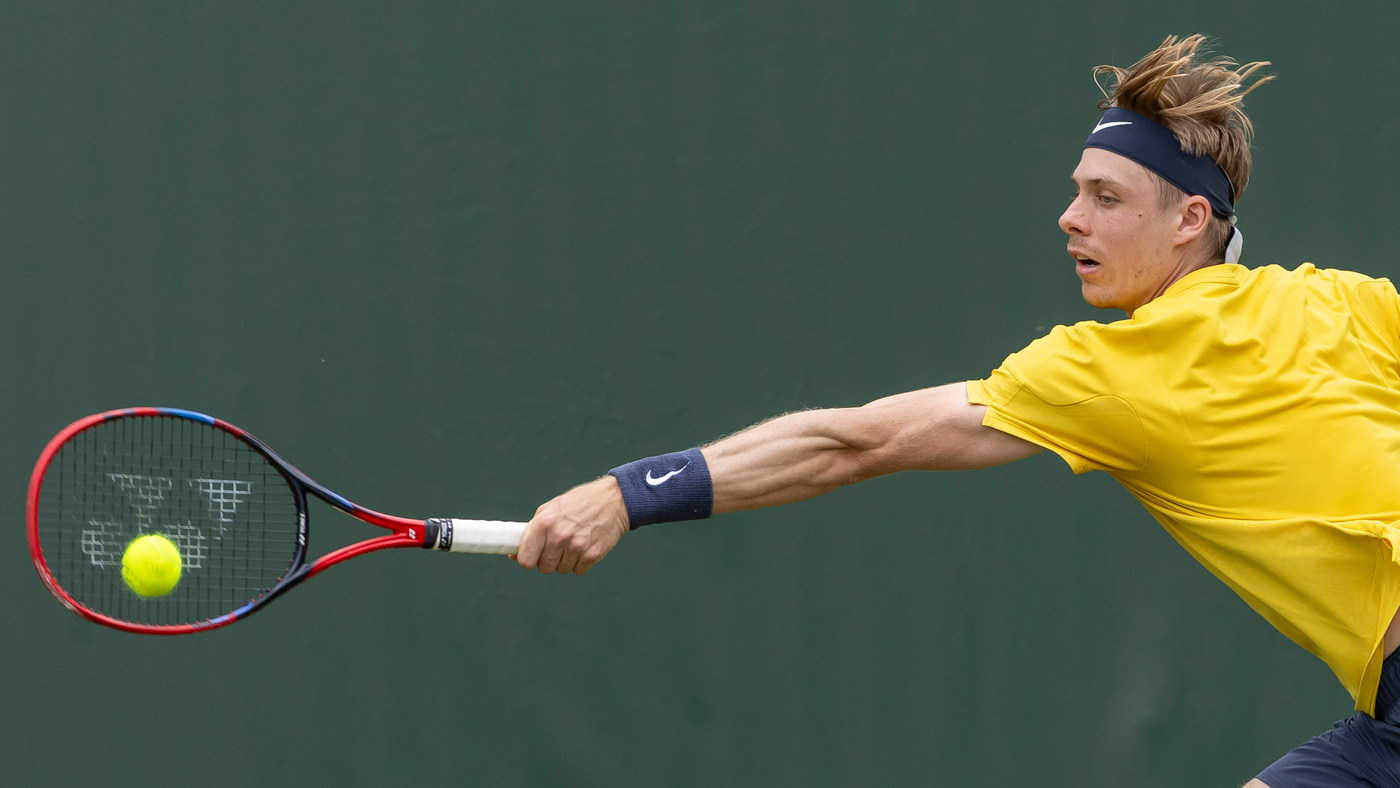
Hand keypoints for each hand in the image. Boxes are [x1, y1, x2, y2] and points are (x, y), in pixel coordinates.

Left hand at [514, 476, 629, 574]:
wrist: (613, 500)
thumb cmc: (578, 503)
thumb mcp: (550, 509)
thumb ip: (532, 531)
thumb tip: (514, 555)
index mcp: (544, 523)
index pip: (526, 559)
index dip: (528, 559)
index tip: (532, 556)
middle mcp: (559, 536)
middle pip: (544, 568)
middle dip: (549, 560)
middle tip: (557, 546)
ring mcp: (577, 547)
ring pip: (562, 570)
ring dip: (565, 561)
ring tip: (573, 542)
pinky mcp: (592, 555)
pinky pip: (578, 571)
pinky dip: (580, 562)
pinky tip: (585, 545)